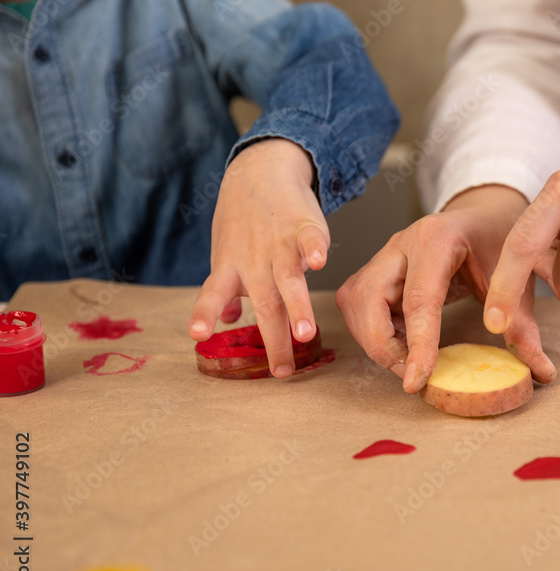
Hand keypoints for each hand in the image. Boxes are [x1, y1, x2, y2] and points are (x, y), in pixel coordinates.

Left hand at [188, 138, 328, 377]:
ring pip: (288, 280)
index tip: (198, 335)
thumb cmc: (243, 218)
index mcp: (231, 267)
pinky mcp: (303, 226)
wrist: (261, 170)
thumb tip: (229, 321)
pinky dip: (315, 250)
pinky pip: (310, 240)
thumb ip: (228, 289)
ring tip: (306, 334)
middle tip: (282, 370)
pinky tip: (321, 262)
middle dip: (274, 338)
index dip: (205, 314)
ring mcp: (279, 243)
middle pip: (264, 303)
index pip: (213, 294)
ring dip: (298, 307)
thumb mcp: (225, 253)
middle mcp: (253, 259)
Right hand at [335, 185, 556, 393]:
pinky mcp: (376, 270)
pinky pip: (359, 306)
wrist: (484, 214)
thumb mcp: (517, 279)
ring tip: (410, 360)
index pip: (418, 299)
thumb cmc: (499, 241)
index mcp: (437, 239)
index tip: (418, 381)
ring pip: (354, 304)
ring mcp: (384, 255)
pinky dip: (375, 332)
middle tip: (413, 375)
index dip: (417, 344)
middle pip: (367, 300)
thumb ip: (523, 326)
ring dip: (374, 340)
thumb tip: (541, 373)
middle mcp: (401, 243)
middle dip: (382, 345)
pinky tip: (405, 344)